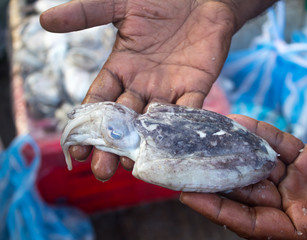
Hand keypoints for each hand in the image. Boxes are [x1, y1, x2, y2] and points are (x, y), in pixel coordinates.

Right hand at [40, 0, 275, 179]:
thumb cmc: (160, 0)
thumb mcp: (120, 5)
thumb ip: (86, 13)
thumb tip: (44, 21)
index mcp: (122, 68)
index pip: (100, 101)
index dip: (89, 124)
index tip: (77, 149)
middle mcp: (143, 84)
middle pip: (125, 121)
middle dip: (113, 145)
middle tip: (103, 170)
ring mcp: (169, 88)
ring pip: (153, 123)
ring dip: (144, 144)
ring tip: (133, 165)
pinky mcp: (196, 86)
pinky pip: (188, 111)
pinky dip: (180, 128)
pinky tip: (171, 146)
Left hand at [180, 115, 306, 239]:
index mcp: (302, 230)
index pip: (249, 223)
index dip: (218, 210)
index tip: (188, 195)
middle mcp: (294, 208)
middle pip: (246, 193)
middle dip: (217, 177)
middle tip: (187, 162)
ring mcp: (298, 182)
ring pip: (256, 166)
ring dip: (233, 152)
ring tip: (205, 137)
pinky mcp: (306, 159)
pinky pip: (276, 144)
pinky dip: (258, 133)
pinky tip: (237, 121)